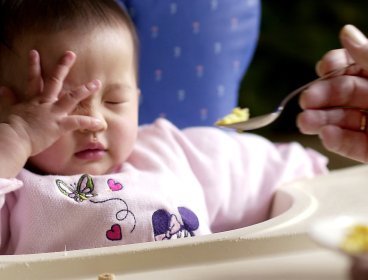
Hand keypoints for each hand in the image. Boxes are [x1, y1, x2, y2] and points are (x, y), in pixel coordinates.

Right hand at [0, 50, 102, 157]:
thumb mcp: (9, 111)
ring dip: (85, 90)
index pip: (33, 79)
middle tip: (71, 54)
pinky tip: (100, 123)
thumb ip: (9, 100)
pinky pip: (77, 122)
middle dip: (62, 66)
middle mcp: (44, 103)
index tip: (35, 52)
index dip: (34, 66)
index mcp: (32, 100)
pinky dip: (89, 123)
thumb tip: (4, 89)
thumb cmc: (10, 128)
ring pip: (71, 97)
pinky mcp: (59, 125)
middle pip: (54, 81)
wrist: (13, 139)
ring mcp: (53, 113)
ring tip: (97, 83)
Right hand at [297, 25, 367, 161]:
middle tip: (305, 102)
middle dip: (321, 98)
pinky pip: (353, 146)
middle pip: (342, 96)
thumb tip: (346, 31)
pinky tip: (326, 136)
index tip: (323, 68)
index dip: (337, 66)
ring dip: (321, 122)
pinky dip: (338, 142)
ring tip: (304, 123)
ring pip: (342, 122)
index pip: (354, 68)